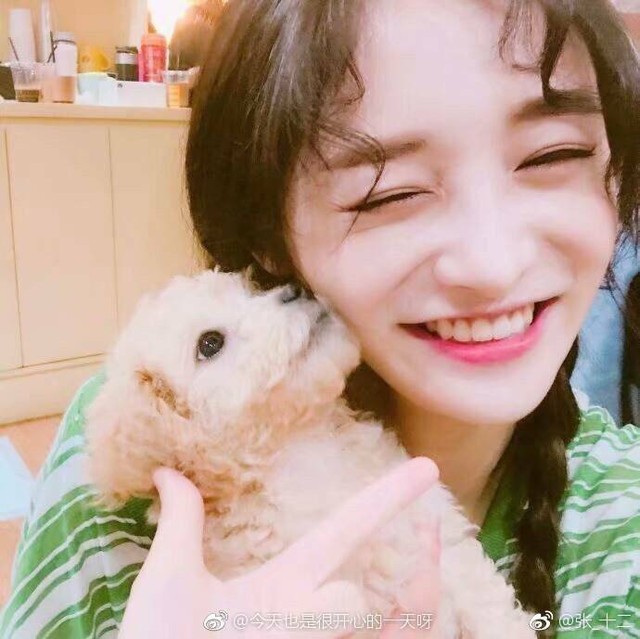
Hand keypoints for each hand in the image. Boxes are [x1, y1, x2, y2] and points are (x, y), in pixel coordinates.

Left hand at [118, 458, 440, 638]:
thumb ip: (183, 525)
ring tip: (273, 628)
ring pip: (362, 624)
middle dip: (357, 602)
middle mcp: (312, 618)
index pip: (346, 530)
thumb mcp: (171, 580)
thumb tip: (166, 470)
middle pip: (356, 594)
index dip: (386, 497)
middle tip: (325, 606)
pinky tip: (328, 622)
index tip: (426, 468)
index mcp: (287, 586)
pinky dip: (390, 633)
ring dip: (327, 619)